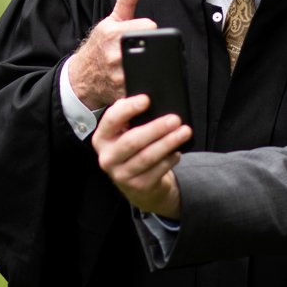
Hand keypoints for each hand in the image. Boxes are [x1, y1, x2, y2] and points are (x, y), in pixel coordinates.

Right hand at [67, 0, 157, 110]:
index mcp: (114, 34)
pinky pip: (145, 86)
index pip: (149, 26)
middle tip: (144, 51)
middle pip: (152, 48)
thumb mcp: (110, 21)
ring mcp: (119, 76)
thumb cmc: (98, 47)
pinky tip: (143, 79)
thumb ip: (126, 0)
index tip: (145, 33)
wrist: (82, 76)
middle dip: (152, 48)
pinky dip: (149, 83)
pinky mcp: (123, 93)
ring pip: (151, 68)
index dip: (150, 29)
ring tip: (144, 64)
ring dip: (152, 66)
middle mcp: (115, 55)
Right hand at [92, 94, 189, 217]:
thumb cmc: (132, 149)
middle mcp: (107, 157)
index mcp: (102, 138)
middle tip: (175, 119)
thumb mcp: (124, 132)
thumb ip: (129, 116)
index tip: (146, 100)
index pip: (111, 120)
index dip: (128, 108)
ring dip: (168, 143)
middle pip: (132, 141)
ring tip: (184, 132)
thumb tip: (147, 100)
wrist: (134, 185)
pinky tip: (178, 151)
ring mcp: (121, 175)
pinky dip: (170, 159)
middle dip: (155, 128)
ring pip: (147, 157)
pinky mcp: (137, 186)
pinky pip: (157, 171)